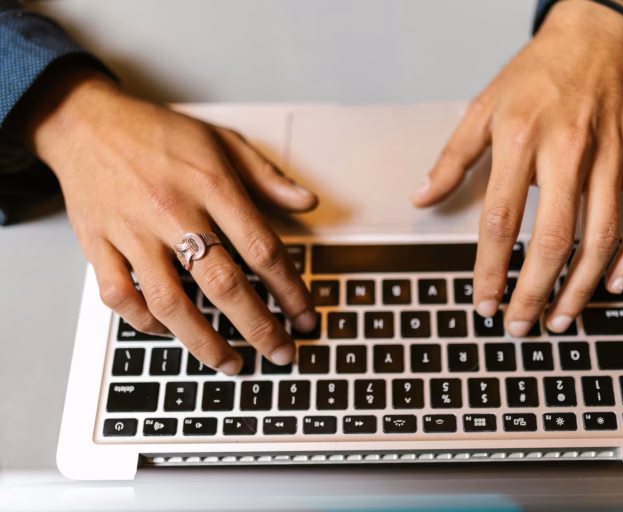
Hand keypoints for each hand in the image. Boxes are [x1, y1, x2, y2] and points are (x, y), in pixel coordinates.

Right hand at [29, 71, 317, 374]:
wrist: (85, 121)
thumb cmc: (157, 133)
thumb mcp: (222, 140)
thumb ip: (267, 176)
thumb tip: (308, 203)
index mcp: (211, 185)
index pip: (263, 249)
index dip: (291, 291)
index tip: (304, 317)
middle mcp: (173, 211)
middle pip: (225, 285)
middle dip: (260, 328)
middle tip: (281, 353)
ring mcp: (132, 232)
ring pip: (171, 302)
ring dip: (205, 342)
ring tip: (232, 363)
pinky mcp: (98, 245)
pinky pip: (120, 297)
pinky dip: (145, 323)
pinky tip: (169, 332)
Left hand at [411, 0, 622, 334]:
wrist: (597, 35)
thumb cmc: (537, 73)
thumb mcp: (483, 108)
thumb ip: (452, 159)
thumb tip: (422, 197)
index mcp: (519, 140)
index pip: (501, 221)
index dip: (490, 269)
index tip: (483, 301)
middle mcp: (567, 151)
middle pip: (552, 239)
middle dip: (535, 293)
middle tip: (521, 325)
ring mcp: (609, 156)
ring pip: (601, 237)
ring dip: (580, 286)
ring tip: (562, 318)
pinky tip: (613, 282)